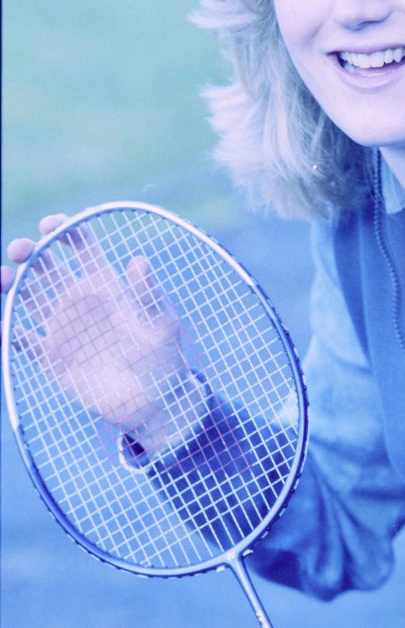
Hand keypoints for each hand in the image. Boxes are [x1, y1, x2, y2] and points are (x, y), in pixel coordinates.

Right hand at [2, 213, 205, 454]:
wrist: (155, 402)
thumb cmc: (165, 357)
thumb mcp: (162, 324)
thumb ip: (149, 295)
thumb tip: (139, 261)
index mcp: (106, 285)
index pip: (80, 246)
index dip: (64, 230)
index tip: (51, 226)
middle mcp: (80, 301)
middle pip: (45, 266)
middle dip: (29, 251)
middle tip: (19, 249)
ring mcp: (63, 329)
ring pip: (27, 297)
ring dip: (10, 283)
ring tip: (1, 276)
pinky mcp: (53, 359)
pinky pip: (22, 342)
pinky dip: (8, 333)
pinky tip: (3, 325)